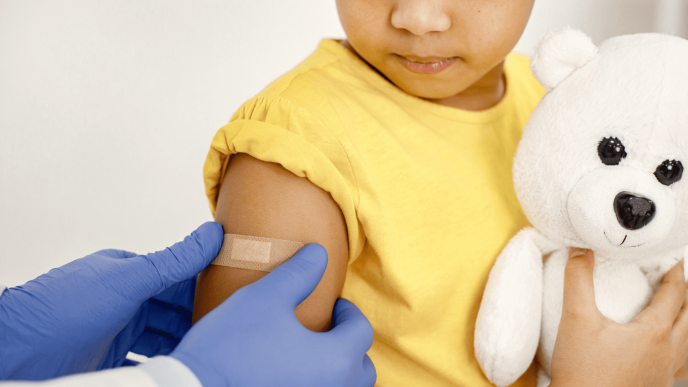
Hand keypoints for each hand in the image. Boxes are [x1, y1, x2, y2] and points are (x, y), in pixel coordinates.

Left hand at [0, 222, 222, 379]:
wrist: (19, 351)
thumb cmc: (65, 308)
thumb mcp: (129, 278)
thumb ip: (174, 260)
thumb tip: (212, 233)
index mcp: (129, 272)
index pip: (177, 275)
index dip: (205, 283)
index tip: (233, 292)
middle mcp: (124, 299)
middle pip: (172, 307)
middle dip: (197, 315)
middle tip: (224, 327)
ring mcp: (116, 329)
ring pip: (161, 334)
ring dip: (181, 341)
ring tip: (205, 349)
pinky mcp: (108, 358)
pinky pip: (145, 358)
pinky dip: (162, 361)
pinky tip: (176, 365)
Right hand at [171, 243, 376, 386]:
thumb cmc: (231, 347)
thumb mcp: (265, 297)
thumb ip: (298, 273)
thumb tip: (319, 254)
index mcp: (335, 359)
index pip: (362, 331)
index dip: (350, 311)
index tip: (334, 304)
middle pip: (361, 369)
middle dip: (350, 346)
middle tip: (327, 329)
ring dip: (336, 370)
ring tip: (310, 352)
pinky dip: (316, 383)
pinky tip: (289, 372)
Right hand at [550, 248, 687, 386]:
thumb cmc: (581, 372)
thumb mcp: (576, 320)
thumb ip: (578, 281)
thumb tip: (581, 252)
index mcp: (653, 334)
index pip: (674, 295)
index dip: (675, 274)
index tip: (673, 261)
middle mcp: (667, 354)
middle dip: (685, 294)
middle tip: (676, 279)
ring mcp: (664, 375)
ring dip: (686, 321)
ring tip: (679, 311)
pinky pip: (680, 365)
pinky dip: (681, 349)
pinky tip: (669, 351)